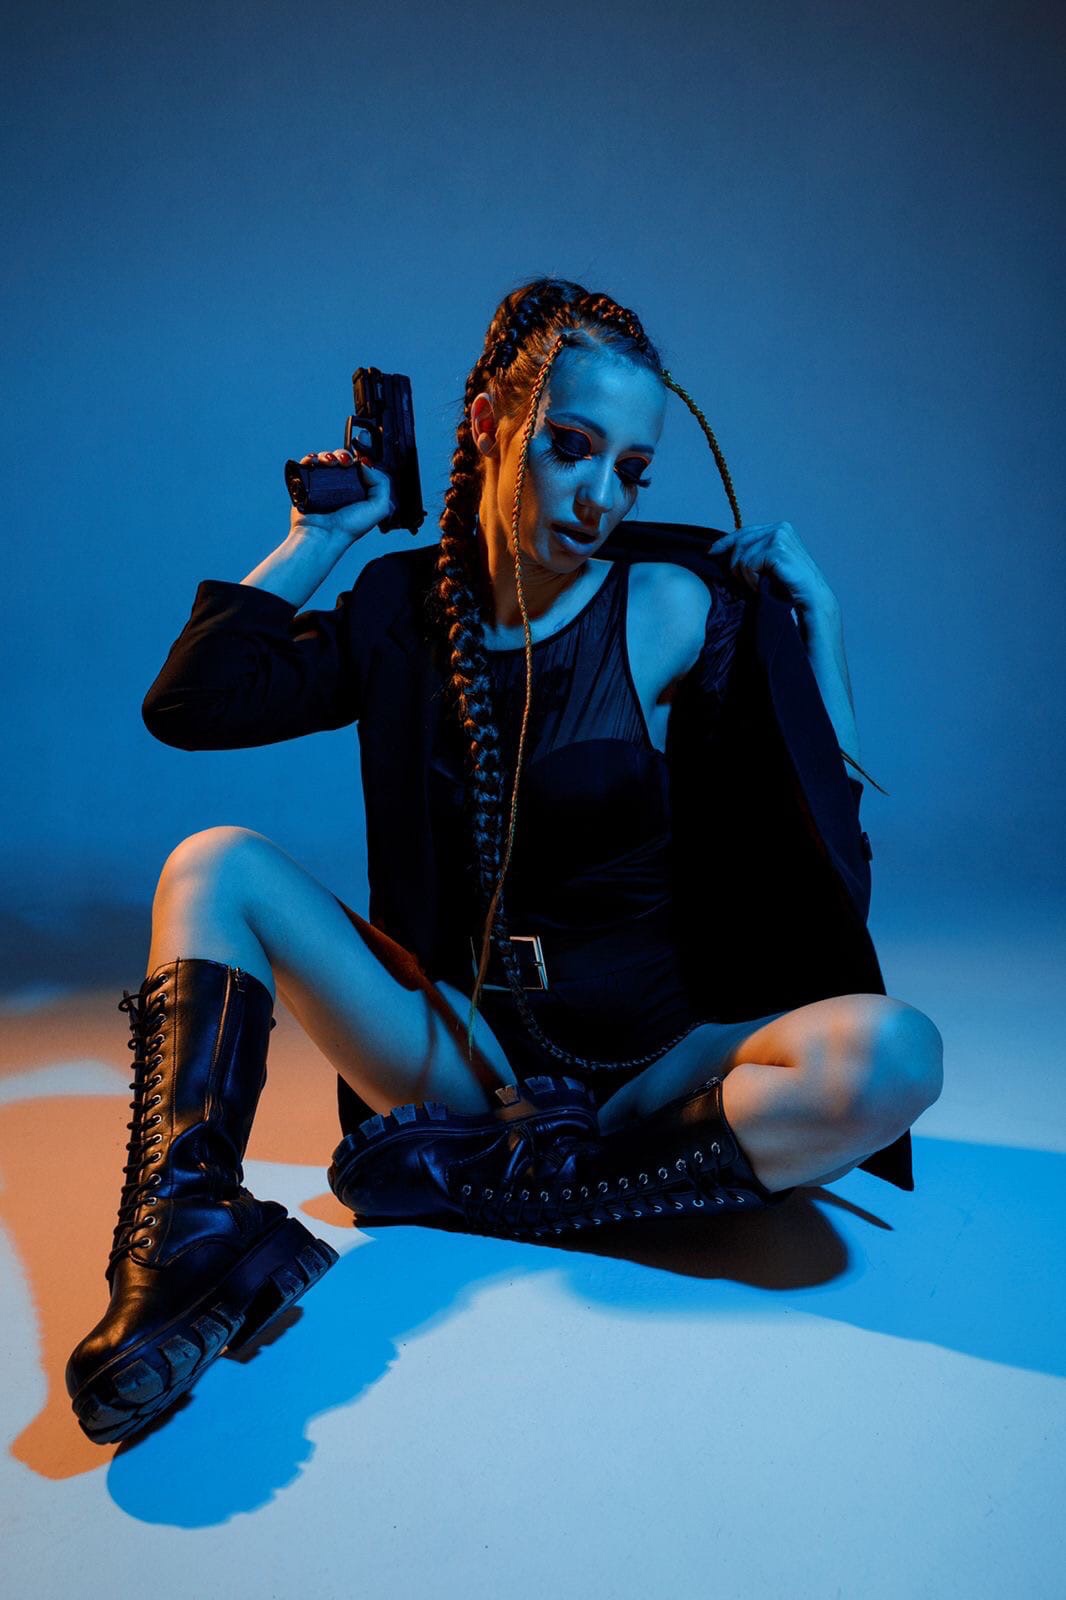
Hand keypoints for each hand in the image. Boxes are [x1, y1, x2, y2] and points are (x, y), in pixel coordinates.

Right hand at [288, 429, 394, 545]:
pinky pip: (309, 465)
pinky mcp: (307, 485)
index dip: (360, 459)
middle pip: (343, 461)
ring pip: (326, 460)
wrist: (322, 534)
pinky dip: (311, 459)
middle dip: (344, 456)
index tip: (359, 458)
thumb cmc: (349, 527)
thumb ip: (382, 484)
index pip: (361, 467)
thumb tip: (365, 464)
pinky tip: (315, 462)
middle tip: (345, 463)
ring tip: (330, 463)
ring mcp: (324, 486)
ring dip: (328, 456)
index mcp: (360, 492)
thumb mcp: (379, 507)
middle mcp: (342, 488)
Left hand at [707, 520, 836, 615]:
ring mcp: (779, 536)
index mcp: (779, 529)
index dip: (725, 542)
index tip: (710, 552)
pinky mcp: (777, 549)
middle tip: (746, 583)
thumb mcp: (768, 565)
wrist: (811, 599)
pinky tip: (763, 585)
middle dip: (735, 566)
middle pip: (739, 542)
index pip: (744, 531)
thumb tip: (721, 550)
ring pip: (742, 556)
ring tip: (758, 585)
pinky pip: (748, 564)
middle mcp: (780, 528)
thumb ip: (754, 553)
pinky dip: (751, 579)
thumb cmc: (790, 586)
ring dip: (745, 576)